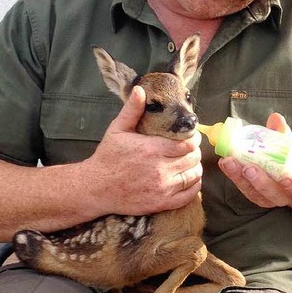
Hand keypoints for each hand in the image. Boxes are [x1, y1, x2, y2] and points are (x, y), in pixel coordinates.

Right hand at [82, 86, 202, 215]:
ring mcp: (162, 188)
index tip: (192, 136)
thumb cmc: (107, 157)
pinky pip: (188, 195)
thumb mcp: (117, 129)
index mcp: (152, 149)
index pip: (187, 144)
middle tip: (192, 148)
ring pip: (193, 176)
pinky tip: (191, 179)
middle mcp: (160, 169)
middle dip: (195, 152)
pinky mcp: (161, 203)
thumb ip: (132, 110)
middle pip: (192, 159)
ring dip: (196, 168)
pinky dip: (194, 186)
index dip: (194, 139)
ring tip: (191, 162)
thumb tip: (140, 89)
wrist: (95, 188)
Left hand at [218, 113, 291, 207]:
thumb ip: (284, 133)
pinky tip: (225, 163)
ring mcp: (272, 199)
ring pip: (256, 193)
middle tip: (248, 168)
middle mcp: (290, 196)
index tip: (286, 178)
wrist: (290, 170)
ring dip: (241, 178)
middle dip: (260, 181)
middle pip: (275, 194)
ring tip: (229, 163)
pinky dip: (234, 176)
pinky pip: (245, 189)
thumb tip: (275, 118)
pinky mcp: (257, 196)